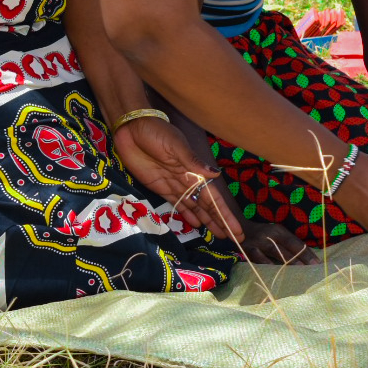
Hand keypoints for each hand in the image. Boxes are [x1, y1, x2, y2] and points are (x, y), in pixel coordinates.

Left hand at [113, 117, 241, 241]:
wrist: (131, 128)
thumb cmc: (155, 132)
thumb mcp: (175, 144)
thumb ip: (193, 161)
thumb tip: (216, 174)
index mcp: (194, 170)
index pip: (213, 198)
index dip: (224, 214)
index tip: (236, 229)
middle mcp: (187, 180)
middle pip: (206, 206)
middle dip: (220, 221)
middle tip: (233, 239)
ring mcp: (174, 185)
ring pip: (194, 207)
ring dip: (207, 221)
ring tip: (219, 235)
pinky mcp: (160, 187)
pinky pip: (177, 204)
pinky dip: (187, 215)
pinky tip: (196, 225)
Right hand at [232, 215, 319, 265]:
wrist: (239, 229)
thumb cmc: (264, 235)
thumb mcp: (276, 234)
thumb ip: (288, 243)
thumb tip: (307, 257)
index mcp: (279, 230)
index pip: (296, 242)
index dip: (307, 253)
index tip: (317, 263)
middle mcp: (269, 235)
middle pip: (287, 248)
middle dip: (300, 259)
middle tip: (311, 270)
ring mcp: (258, 243)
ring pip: (275, 253)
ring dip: (286, 263)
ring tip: (297, 273)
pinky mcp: (248, 251)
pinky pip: (259, 260)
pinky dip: (267, 266)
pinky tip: (274, 274)